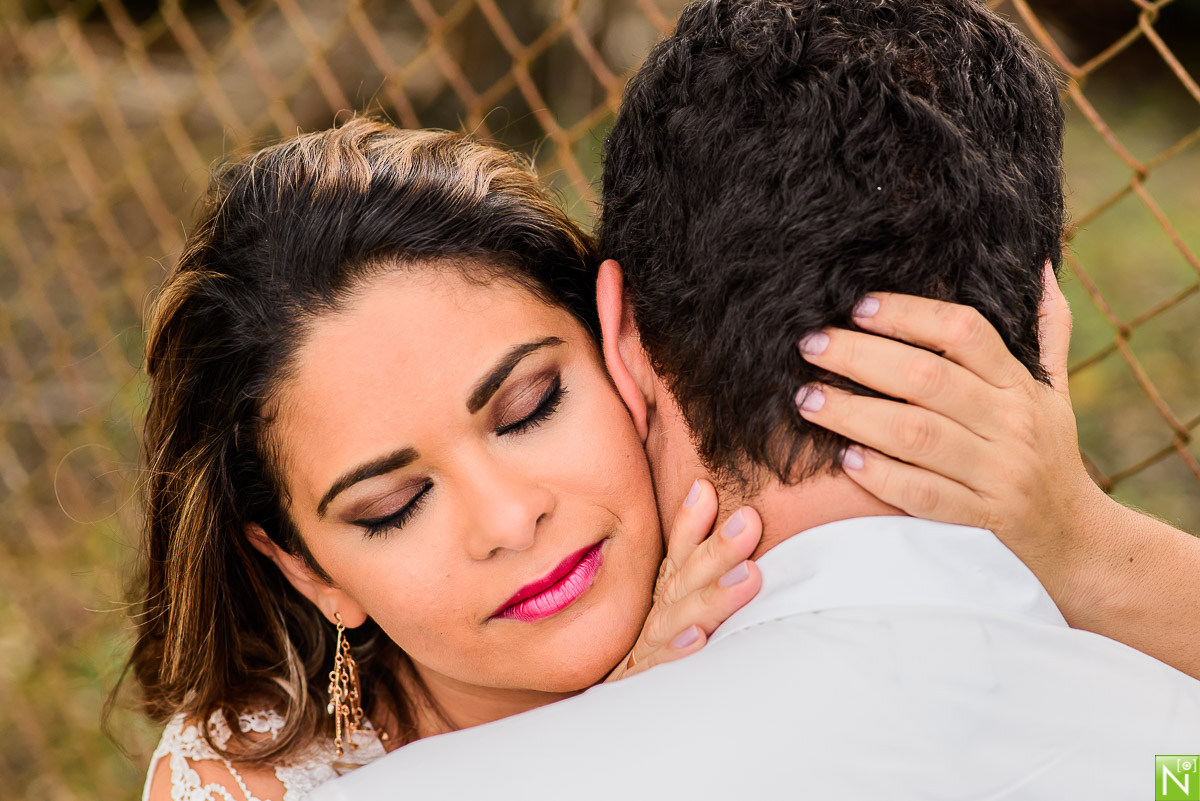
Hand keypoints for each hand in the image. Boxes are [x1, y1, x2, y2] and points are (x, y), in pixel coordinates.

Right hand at [606, 479, 762, 680]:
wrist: (614, 718)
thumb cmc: (653, 653)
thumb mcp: (673, 609)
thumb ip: (693, 572)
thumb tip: (714, 508)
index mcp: (665, 597)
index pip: (677, 554)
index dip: (689, 523)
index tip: (705, 489)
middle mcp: (656, 619)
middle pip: (686, 580)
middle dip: (717, 550)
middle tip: (749, 522)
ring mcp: (649, 652)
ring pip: (679, 621)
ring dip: (712, 596)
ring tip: (748, 575)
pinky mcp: (642, 687)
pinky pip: (659, 672)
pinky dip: (676, 656)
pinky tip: (696, 641)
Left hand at [793, 264, 1105, 607]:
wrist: (1073, 535)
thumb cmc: (1048, 449)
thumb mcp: (1056, 389)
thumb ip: (1048, 329)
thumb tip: (1044, 266)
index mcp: (1021, 385)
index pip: (965, 332)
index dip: (909, 314)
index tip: (859, 305)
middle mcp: (1011, 424)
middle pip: (927, 379)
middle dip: (861, 357)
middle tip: (810, 346)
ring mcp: (997, 473)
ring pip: (916, 435)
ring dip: (855, 414)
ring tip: (808, 399)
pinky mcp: (980, 517)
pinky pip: (925, 495)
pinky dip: (883, 476)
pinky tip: (846, 460)